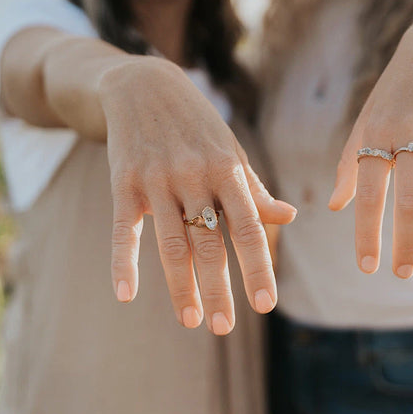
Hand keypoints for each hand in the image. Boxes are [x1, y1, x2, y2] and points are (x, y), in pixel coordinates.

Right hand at [101, 57, 296, 334]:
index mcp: (229, 171)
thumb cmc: (198, 127)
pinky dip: (122, 262)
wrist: (144, 85)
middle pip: (210, 243)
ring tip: (191, 320)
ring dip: (181, 285)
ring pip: (172, 243)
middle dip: (218, 288)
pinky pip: (123, 228)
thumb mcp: (231, 152)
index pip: (249, 228)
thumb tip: (290, 217)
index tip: (265, 304)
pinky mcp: (124, 182)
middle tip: (223, 328)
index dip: (258, 267)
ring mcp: (158, 180)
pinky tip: (125, 295)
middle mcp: (195, 177)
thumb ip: (255, 189)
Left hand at [329, 13, 412, 277]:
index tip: (367, 268)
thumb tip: (334, 206)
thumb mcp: (369, 119)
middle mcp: (408, 130)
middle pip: (407, 200)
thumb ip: (351, 161)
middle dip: (404, 242)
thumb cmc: (399, 90)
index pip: (369, 193)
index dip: (367, 233)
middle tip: (402, 274)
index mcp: (376, 132)